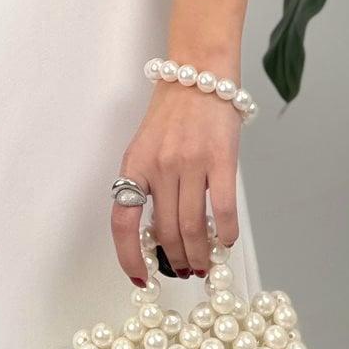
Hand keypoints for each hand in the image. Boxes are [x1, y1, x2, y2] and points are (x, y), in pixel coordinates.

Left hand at [111, 75, 241, 285]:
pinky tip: (225, 241)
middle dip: (174, 259)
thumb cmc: (173, 111)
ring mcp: (191, 162)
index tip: (141, 276)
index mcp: (135, 164)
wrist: (199, 73)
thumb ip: (147, 184)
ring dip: (198, 254)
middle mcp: (160, 166)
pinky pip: (223, 209)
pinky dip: (224, 233)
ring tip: (203, 263)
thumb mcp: (146, 146)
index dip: (129, 255)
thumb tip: (157, 233)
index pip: (123, 221)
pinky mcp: (221, 159)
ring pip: (192, 226)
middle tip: (182, 269)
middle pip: (165, 231)